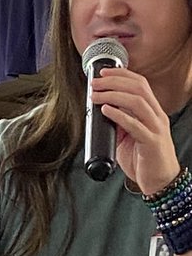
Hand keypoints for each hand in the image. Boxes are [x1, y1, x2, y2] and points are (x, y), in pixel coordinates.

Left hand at [92, 68, 179, 193]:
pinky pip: (135, 125)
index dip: (122, 75)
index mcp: (152, 112)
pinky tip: (106, 110)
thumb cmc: (143, 159)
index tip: (103, 73)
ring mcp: (155, 128)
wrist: (160, 182)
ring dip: (113, 96)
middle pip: (138, 88)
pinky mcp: (151, 142)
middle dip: (114, 82)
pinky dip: (119, 115)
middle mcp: (156, 116)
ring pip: (137, 102)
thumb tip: (101, 112)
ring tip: (96, 96)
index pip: (140, 84)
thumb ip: (119, 124)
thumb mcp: (128, 137)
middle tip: (95, 83)